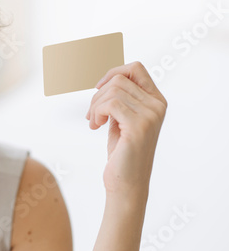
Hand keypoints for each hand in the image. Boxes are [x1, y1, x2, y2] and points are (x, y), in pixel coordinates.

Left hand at [85, 62, 167, 196]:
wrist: (126, 182)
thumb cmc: (122, 151)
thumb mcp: (122, 119)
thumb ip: (121, 99)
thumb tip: (107, 79)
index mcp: (156, 101)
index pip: (136, 68)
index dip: (113, 72)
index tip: (99, 88)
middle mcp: (157, 105)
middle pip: (119, 79)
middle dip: (98, 95)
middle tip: (92, 116)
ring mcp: (150, 115)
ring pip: (113, 90)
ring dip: (95, 105)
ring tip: (94, 122)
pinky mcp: (139, 126)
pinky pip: (110, 104)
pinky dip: (97, 112)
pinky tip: (95, 126)